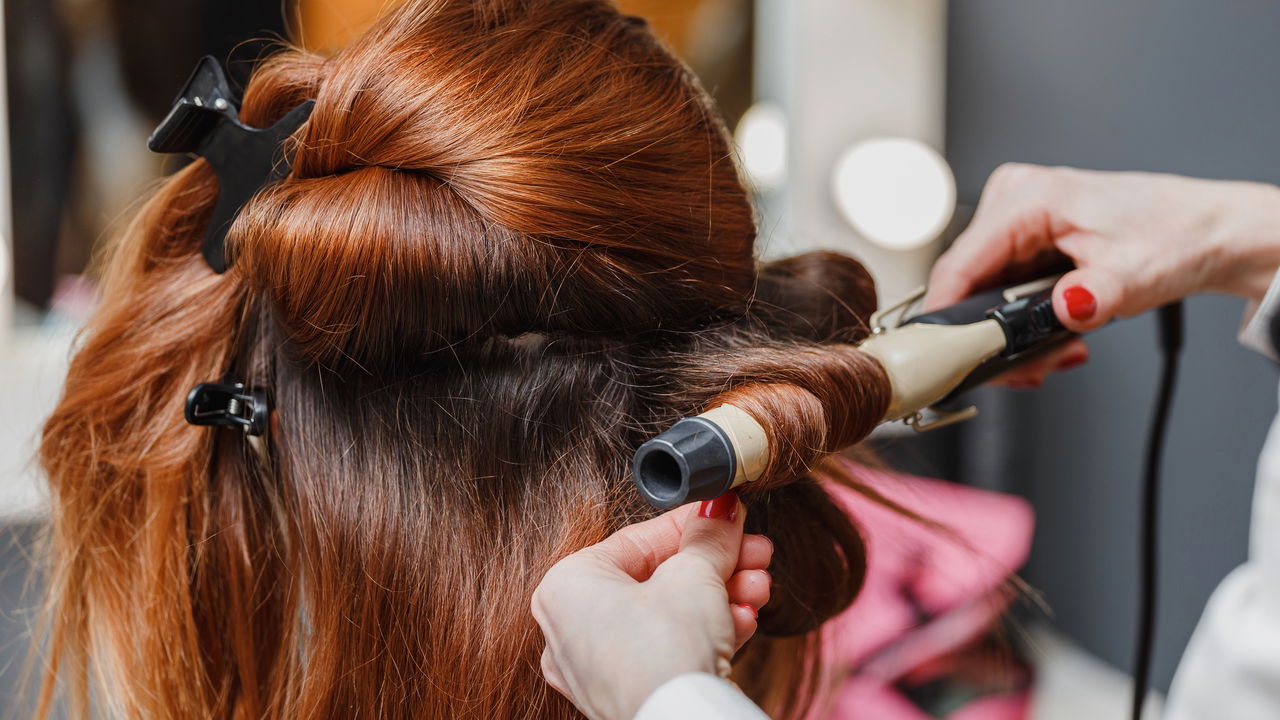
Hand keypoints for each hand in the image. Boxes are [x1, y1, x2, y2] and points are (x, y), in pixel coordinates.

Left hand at [532, 492, 772, 719]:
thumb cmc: (666, 653)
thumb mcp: (695, 575)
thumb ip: (709, 537)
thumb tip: (722, 511)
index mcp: (567, 585)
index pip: (639, 540)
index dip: (693, 524)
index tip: (726, 516)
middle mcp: (570, 627)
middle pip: (658, 577)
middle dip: (716, 565)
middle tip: (753, 552)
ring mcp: (595, 667)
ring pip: (666, 614)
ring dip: (720, 596)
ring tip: (758, 588)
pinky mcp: (624, 694)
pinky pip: (665, 649)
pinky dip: (703, 632)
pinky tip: (743, 622)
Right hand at [925, 164, 1279, 386]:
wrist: (1208, 231)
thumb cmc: (1177, 234)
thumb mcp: (1134, 273)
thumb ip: (1094, 296)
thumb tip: (1062, 309)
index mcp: (1026, 197)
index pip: (959, 265)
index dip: (946, 319)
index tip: (943, 360)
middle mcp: (1011, 201)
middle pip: (968, 287)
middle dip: (993, 336)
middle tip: (1033, 367)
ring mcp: (1015, 221)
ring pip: (982, 294)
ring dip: (1012, 334)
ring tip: (1059, 351)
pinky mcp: (1023, 240)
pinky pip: (1001, 291)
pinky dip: (1022, 321)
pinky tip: (1056, 333)